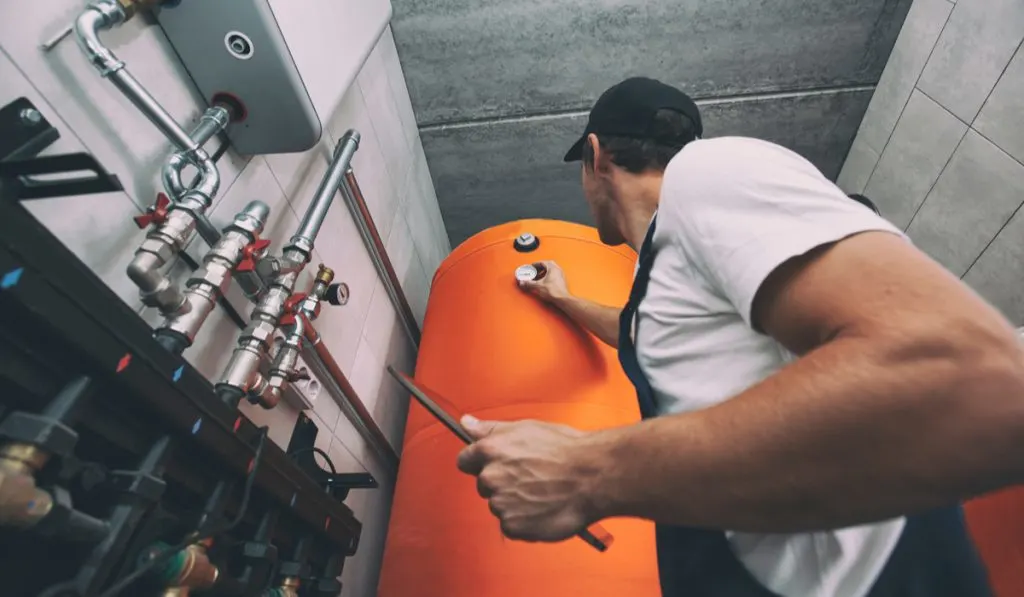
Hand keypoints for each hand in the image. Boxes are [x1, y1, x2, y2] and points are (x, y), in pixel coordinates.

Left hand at [456, 415, 599, 541]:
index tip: (496, 465)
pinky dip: (524, 521)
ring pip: (499, 505)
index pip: (465, 460)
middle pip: (484, 484)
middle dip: (501, 482)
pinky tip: (542, 508)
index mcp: (491, 450)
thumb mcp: (526, 428)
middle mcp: (491, 477)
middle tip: (530, 477)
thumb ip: (490, 429)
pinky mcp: (513, 526)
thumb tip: (466, 423)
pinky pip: (510, 525)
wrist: (593, 477)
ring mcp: (501, 503)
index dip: (480, 462)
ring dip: (514, 502)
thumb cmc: (566, 450)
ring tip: (542, 493)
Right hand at [519, 260, 570, 303]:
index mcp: (552, 267)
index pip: (542, 262)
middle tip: (534, 271)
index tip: (531, 267)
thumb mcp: (538, 286)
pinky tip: (544, 281)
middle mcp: (557, 269)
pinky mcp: (561, 280)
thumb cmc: (554, 291)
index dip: (535, 264)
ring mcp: (560, 275)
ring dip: (544, 272)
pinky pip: (553, 274)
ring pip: (551, 270)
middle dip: (540, 268)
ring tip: (538, 276)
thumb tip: (523, 282)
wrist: (562, 299)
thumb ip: (529, 283)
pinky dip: (547, 276)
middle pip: (547, 265)